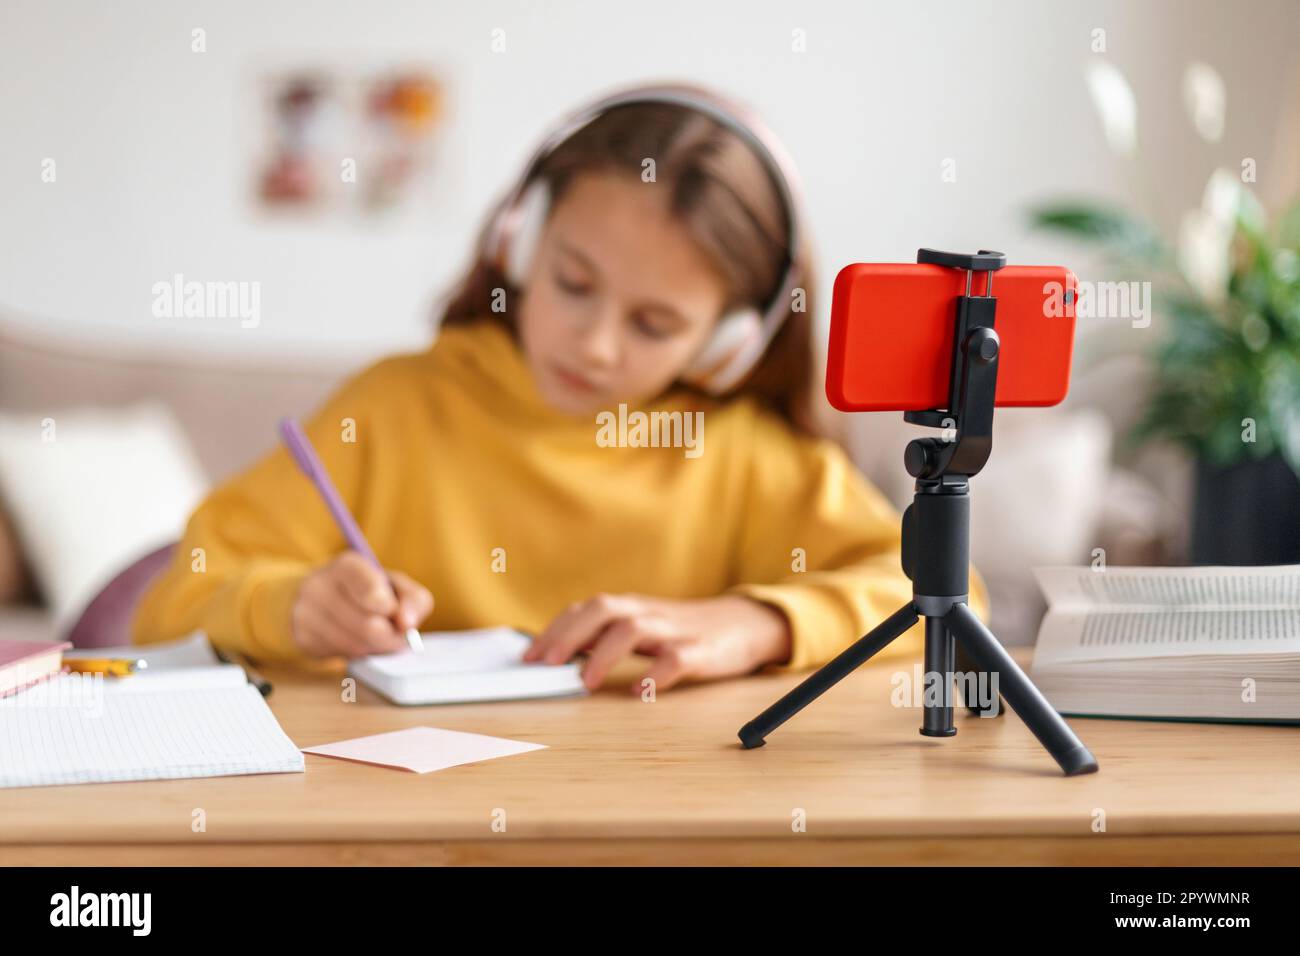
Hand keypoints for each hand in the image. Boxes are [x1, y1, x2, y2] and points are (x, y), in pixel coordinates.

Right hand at [291, 552, 433, 658]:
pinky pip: (340, 655)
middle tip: (397, 635)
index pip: (367, 587)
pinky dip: (357, 653)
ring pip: (355, 645)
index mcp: (347, 566)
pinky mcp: (303, 638)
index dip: (388, 606)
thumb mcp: (396, 585)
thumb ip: (413, 599)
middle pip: (367, 625)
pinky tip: (357, 640)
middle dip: (390, 636)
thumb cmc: (369, 590)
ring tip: (378, 637)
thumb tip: (408, 624)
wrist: (323, 598)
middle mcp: (319, 585)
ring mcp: (306, 613)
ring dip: (375, 647)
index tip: (398, 616)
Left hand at [523, 593, 792, 693]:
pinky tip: (640, 692)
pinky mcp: (702, 652)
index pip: (585, 609)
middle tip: (546, 665)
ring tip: (586, 681)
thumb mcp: (642, 627)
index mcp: (631, 608)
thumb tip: (560, 653)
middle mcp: (648, 613)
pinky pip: (677, 659)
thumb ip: (606, 636)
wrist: (744, 624)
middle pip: (603, 609)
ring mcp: (675, 631)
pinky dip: (656, 674)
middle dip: (569, 634)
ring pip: (634, 628)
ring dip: (605, 653)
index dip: (555, 629)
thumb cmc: (684, 631)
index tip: (529, 657)